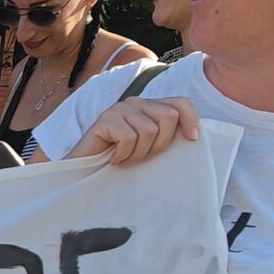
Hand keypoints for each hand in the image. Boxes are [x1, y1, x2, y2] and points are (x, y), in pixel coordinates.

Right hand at [64, 96, 197, 166]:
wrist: (81, 171)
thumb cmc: (116, 161)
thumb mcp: (147, 147)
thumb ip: (163, 135)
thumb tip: (193, 137)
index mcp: (149, 107)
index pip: (181, 103)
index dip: (191, 120)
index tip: (192, 140)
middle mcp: (136, 102)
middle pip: (169, 117)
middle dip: (160, 144)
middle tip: (142, 158)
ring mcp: (119, 109)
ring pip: (149, 131)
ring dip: (138, 154)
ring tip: (125, 159)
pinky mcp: (105, 119)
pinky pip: (129, 138)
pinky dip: (123, 155)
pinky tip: (113, 159)